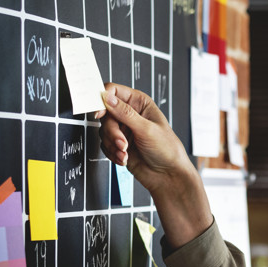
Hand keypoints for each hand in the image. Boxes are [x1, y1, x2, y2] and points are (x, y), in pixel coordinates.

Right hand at [97, 83, 212, 245]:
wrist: (167, 175)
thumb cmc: (167, 149)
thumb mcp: (146, 129)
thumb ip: (125, 113)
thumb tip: (107, 97)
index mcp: (140, 103)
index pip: (114, 91)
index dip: (103, 99)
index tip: (100, 114)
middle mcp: (130, 114)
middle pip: (105, 114)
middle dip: (112, 132)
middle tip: (122, 143)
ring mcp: (124, 130)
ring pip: (103, 131)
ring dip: (112, 145)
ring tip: (125, 153)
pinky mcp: (119, 144)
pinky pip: (104, 145)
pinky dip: (112, 153)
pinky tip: (125, 158)